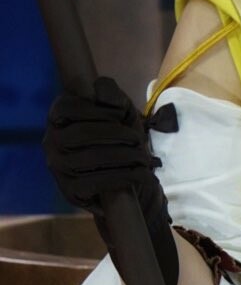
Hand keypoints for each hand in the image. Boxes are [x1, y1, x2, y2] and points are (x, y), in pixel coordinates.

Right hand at [43, 76, 178, 284]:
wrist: (123, 177)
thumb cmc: (119, 137)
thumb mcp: (119, 109)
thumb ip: (111, 94)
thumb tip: (107, 100)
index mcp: (58, 116)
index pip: (69, 107)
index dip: (98, 110)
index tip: (121, 114)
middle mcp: (52, 141)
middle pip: (84, 133)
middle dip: (118, 135)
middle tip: (139, 140)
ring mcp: (58, 167)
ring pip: (92, 158)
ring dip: (125, 157)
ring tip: (145, 158)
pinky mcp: (70, 190)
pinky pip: (96, 182)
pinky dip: (124, 177)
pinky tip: (141, 175)